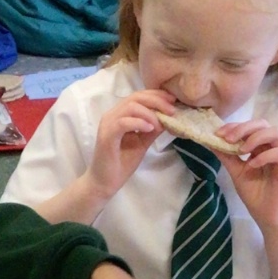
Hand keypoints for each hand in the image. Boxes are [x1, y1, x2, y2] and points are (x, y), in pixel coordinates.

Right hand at [85, 90, 175, 204]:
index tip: (173, 101)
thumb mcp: (142, 142)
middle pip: (136, 97)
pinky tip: (150, 129)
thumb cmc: (121, 163)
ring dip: (149, 113)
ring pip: (130, 107)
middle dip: (157, 101)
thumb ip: (152, 129)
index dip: (157, 95)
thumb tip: (168, 116)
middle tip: (172, 110)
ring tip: (160, 124)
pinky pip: (123, 122)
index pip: (139, 96)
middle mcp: (112, 115)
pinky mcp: (106, 136)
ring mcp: (108, 124)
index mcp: (120, 114)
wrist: (104, 182)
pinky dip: (139, 123)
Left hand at [216, 118, 277, 230]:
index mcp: (263, 146)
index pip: (251, 127)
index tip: (218, 133)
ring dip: (255, 138)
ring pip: (275, 133)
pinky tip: (252, 165)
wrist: (267, 215)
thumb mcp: (236, 172)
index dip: (234, 126)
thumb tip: (211, 141)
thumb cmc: (255, 194)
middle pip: (263, 124)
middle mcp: (274, 147)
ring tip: (241, 150)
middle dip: (243, 128)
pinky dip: (264, 156)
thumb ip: (227, 156)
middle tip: (227, 138)